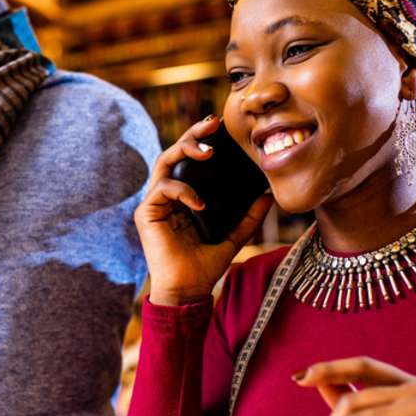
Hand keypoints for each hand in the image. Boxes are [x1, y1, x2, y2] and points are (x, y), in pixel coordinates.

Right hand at [134, 115, 272, 306]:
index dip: (201, 139)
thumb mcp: (234, 236)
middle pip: (174, 153)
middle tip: (212, 123)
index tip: (220, 125)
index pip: (189, 159)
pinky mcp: (146, 213)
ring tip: (207, 152)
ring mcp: (154, 203)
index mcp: (183, 197)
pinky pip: (163, 189)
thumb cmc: (205, 267)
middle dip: (193, 135)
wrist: (188, 291)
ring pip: (164, 162)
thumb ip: (249, 216)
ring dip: (185, 151)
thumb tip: (269, 195)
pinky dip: (183, 191)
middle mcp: (166, 195)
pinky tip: (200, 203)